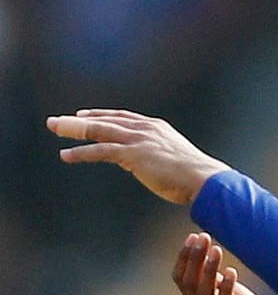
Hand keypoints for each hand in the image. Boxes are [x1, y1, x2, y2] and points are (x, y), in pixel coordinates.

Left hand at [46, 109, 229, 202]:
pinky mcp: (132, 154)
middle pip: (106, 120)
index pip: (123, 117)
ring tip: (54, 127)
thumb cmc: (197, 177)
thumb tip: (154, 169)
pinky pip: (100, 151)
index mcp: (157, 128)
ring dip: (73, 128)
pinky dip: (81, 152)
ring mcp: (138, 140)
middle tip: (58, 120)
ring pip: (98, 130)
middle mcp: (145, 129)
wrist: (205, 180)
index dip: (102, 115)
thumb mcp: (178, 161)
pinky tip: (66, 155)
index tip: (85, 115)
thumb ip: (162, 159)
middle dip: (79, 119)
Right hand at [173, 232, 277, 294]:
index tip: (194, 237)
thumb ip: (214, 281)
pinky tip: (231, 271)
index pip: (181, 279)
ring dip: (208, 269)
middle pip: (189, 283)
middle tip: (204, 237)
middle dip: (194, 258)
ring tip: (217, 249)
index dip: (184, 258)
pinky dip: (226, 287)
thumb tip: (205, 257)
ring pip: (204, 294)